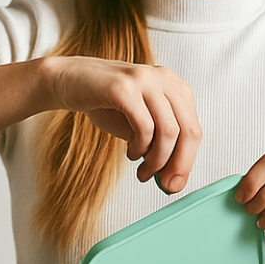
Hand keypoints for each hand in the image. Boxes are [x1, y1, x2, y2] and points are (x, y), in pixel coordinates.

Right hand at [44, 56, 201, 192]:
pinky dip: (139, 147)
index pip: (194, 129)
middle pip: (188, 130)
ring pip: (168, 131)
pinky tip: (130, 153)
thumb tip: (173, 177)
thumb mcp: (141, 124)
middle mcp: (165, 79)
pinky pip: (144, 126)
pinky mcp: (124, 87)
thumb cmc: (107, 103)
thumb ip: (160, 145)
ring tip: (142, 170)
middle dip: (178, 165)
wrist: (70, 81)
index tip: (174, 183)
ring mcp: (145, 79)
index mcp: (176, 87)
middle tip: (165, 184)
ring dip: (156, 160)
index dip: (187, 162)